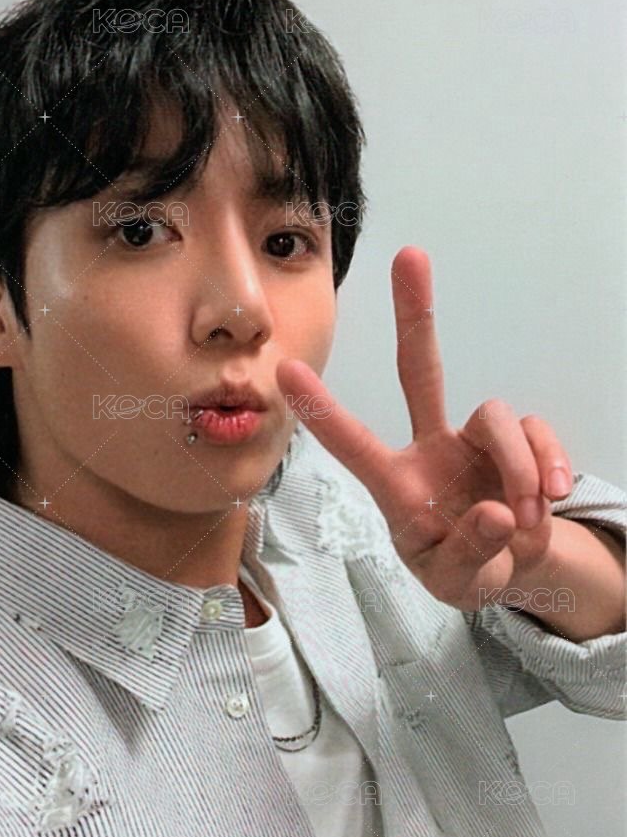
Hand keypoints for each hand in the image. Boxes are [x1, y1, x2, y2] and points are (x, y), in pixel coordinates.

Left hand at [275, 247, 575, 611]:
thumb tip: (497, 513)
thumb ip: (470, 553)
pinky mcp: (520, 443)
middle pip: (421, 369)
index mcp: (398, 485)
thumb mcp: (456, 581)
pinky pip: (537, 433)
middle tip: (410, 255)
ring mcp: (475, 442)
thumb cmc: (462, 571)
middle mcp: (431, 449)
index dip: (322, 409)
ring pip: (497, 416)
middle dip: (416, 313)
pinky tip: (550, 499)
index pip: (355, 443)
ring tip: (523, 518)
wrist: (511, 574)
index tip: (285, 369)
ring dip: (518, 469)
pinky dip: (549, 466)